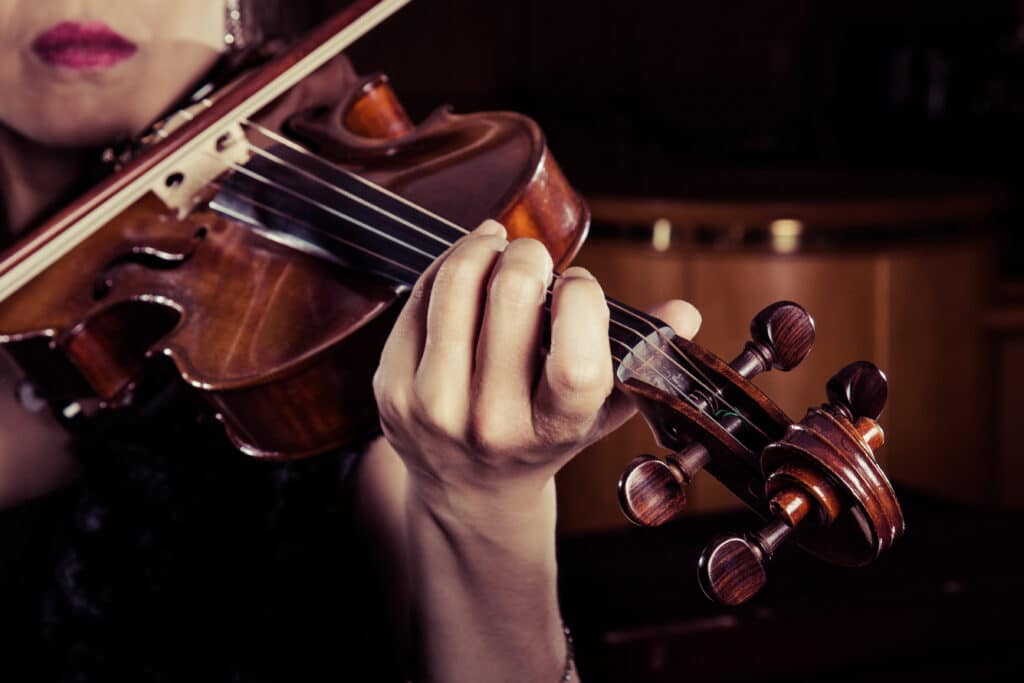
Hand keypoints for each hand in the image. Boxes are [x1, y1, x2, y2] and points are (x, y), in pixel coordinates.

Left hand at [373, 220, 700, 515]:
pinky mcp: (390, 389)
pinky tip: (465, 270)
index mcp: (554, 432)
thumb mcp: (598, 410)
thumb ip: (643, 360)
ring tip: (497, 246)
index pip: (577, 362)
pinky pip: (417, 299)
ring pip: (455, 287)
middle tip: (533, 254)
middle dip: (528, 254)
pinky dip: (445, 270)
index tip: (579, 286)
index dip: (582, 300)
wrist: (468, 490)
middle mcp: (492, 425)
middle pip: (510, 300)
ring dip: (481, 248)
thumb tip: (685, 311)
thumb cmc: (543, 436)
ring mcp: (434, 408)